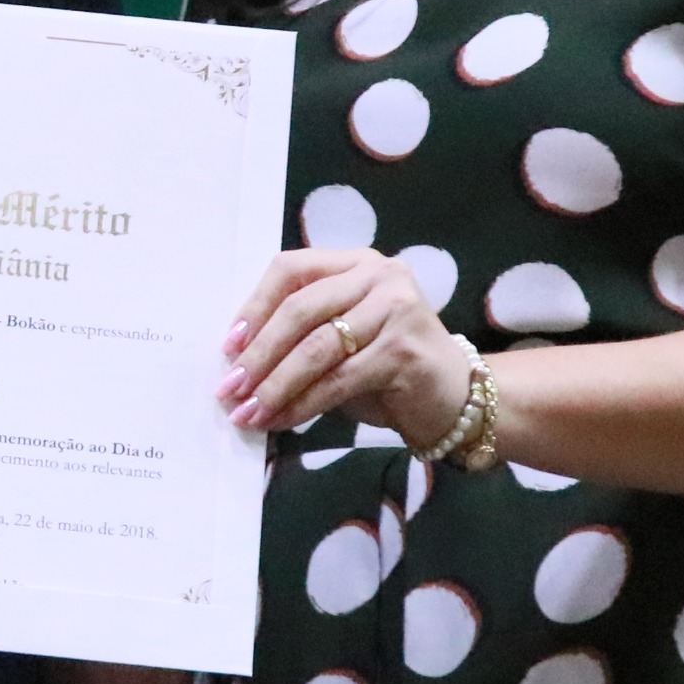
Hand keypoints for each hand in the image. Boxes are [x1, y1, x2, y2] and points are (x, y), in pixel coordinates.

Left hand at [218, 246, 472, 440]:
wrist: (455, 398)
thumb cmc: (387, 369)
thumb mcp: (339, 341)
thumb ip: (299, 336)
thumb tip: (237, 362)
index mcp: (356, 263)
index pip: (291, 269)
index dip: (254, 306)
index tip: (228, 346)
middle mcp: (380, 275)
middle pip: (300, 308)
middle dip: (258, 353)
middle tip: (229, 388)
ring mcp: (397, 309)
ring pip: (316, 348)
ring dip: (275, 385)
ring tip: (247, 412)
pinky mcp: (405, 350)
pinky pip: (337, 380)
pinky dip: (302, 404)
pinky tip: (281, 421)